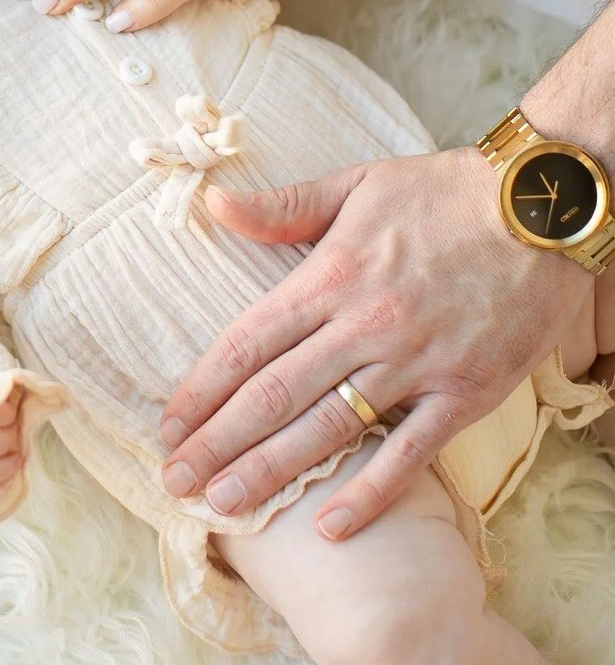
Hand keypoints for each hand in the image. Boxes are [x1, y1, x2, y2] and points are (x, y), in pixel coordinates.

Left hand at [158, 149, 590, 539]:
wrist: (542, 208)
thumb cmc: (443, 192)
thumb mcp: (355, 183)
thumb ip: (283, 207)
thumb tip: (214, 204)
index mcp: (329, 276)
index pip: (247, 343)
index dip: (203, 388)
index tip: (168, 424)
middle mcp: (363, 325)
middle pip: (274, 395)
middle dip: (219, 443)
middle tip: (177, 480)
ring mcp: (414, 363)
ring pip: (327, 430)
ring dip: (271, 471)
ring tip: (225, 506)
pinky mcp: (465, 393)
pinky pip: (410, 454)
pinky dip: (369, 495)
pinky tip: (330, 527)